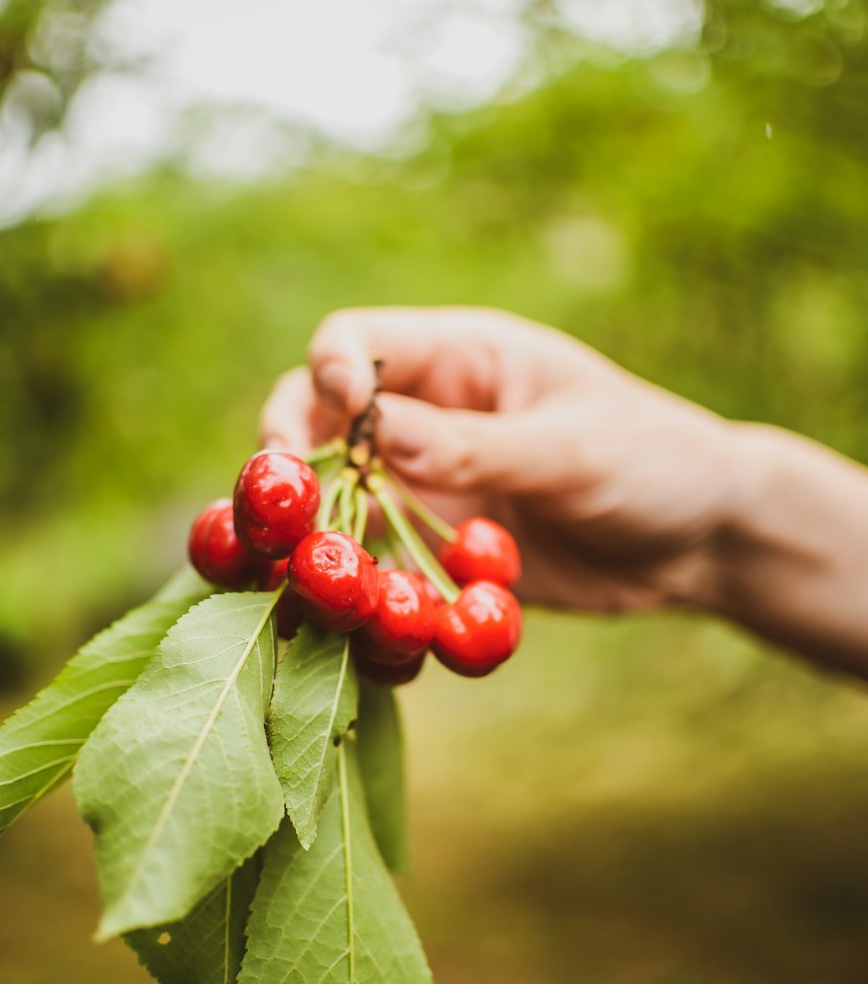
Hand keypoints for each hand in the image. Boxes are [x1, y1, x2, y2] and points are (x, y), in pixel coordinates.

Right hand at [260, 307, 737, 612]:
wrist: (703, 540)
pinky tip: (373, 639)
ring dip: (319, 548)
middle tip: (279, 518)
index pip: (354, 344)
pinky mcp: (437, 553)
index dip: (325, 374)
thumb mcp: (570, 448)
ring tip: (308, 588)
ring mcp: (425, 488)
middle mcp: (425, 418)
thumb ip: (473, 444)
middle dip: (288, 468)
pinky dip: (370, 605)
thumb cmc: (653, 460)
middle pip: (317, 426)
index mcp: (458, 359)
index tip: (326, 419)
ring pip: (337, 509)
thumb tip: (370, 431)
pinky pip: (382, 575)